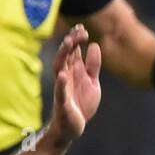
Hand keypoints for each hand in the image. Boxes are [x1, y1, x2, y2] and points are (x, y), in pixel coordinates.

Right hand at [51, 25, 101, 142]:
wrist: (73, 126)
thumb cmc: (81, 102)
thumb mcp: (92, 81)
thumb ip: (93, 65)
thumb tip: (94, 45)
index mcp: (74, 71)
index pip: (73, 51)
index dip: (77, 39)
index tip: (82, 28)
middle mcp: (66, 76)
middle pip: (66, 55)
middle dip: (71, 42)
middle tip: (79, 30)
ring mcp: (63, 88)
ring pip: (60, 68)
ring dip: (63, 55)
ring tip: (68, 43)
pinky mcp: (62, 102)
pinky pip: (60, 92)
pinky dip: (61, 84)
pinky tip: (62, 75)